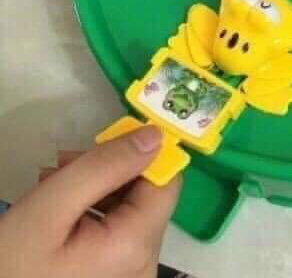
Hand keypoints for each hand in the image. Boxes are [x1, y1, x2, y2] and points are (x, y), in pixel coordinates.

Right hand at [0, 126, 180, 277]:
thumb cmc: (11, 265)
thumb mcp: (51, 206)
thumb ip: (105, 166)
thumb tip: (155, 136)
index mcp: (137, 246)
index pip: (166, 182)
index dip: (144, 153)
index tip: (110, 139)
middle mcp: (145, 264)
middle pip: (145, 195)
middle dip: (110, 170)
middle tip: (65, 162)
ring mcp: (130, 274)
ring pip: (128, 209)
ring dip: (96, 187)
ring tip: (54, 180)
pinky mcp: (115, 276)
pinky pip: (116, 231)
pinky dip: (92, 211)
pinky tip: (59, 205)